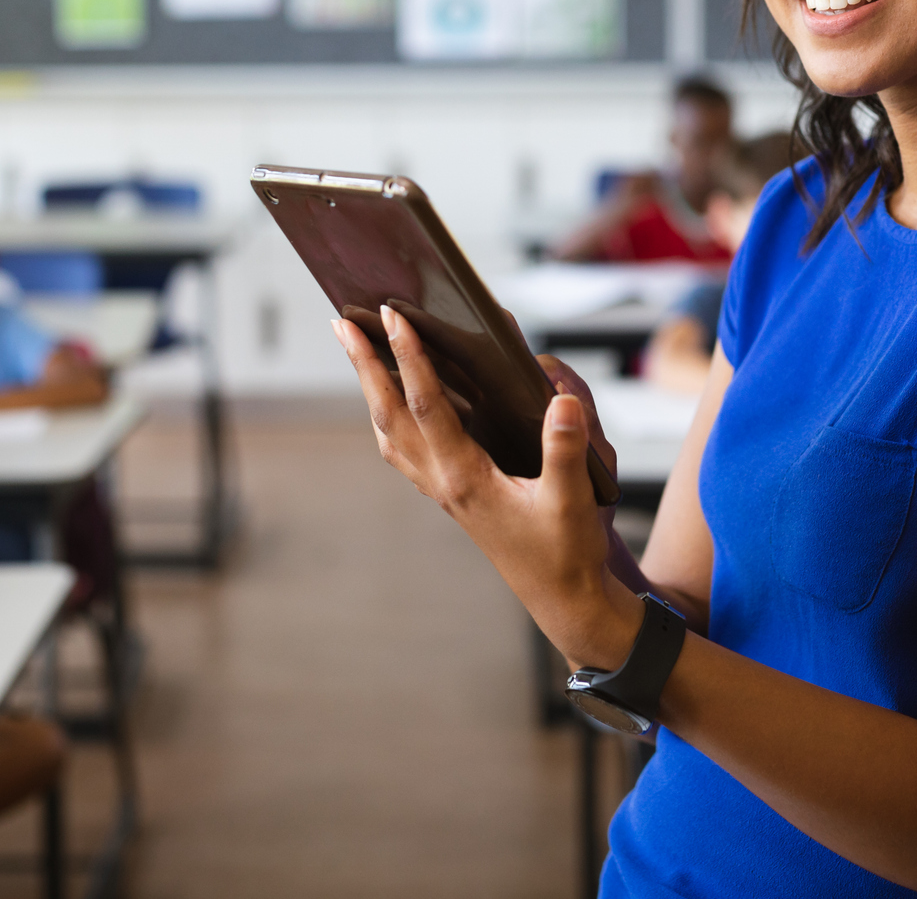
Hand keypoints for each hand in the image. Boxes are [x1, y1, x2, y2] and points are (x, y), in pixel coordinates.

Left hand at [333, 305, 642, 669]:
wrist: (562, 598)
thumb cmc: (566, 553)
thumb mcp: (573, 502)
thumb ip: (566, 451)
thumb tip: (560, 401)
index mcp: (465, 479)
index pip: (428, 406)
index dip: (410, 358)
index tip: (393, 318)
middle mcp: (442, 482)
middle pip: (389, 414)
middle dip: (365, 366)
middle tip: (343, 322)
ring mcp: (441, 490)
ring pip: (390, 431)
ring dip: (371, 389)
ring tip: (358, 351)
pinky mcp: (450, 494)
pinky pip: (405, 448)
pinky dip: (391, 416)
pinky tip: (394, 400)